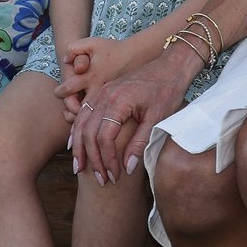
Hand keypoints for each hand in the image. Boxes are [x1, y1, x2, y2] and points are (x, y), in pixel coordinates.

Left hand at [56, 35, 138, 117]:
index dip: (60, 92)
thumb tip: (65, 61)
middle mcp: (98, 89)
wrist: (137, 55)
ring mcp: (108, 97)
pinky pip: (102, 114)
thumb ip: (74, 48)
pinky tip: (90, 115)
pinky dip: (94, 117)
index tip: (58, 92)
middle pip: (79, 109)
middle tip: (65, 111)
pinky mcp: (115, 101)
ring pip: (92, 115)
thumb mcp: (91, 43)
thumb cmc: (112, 48)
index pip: (69, 89)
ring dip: (82, 117)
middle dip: (70, 111)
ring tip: (75, 115)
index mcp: (91, 76)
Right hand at [68, 46, 193, 185]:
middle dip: (91, 159)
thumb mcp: (157, 119)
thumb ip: (140, 144)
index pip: (104, 137)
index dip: (107, 160)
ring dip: (79, 147)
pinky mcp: (103, 93)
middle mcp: (105, 95)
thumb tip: (126, 168)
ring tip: (80, 168)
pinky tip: (76, 145)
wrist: (169, 67)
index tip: (114, 176)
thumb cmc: (167, 91)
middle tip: (99, 179)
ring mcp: (102, 93)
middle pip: (88, 132)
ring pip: (81, 123)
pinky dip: (78, 131)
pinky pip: (84, 114)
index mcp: (118, 101)